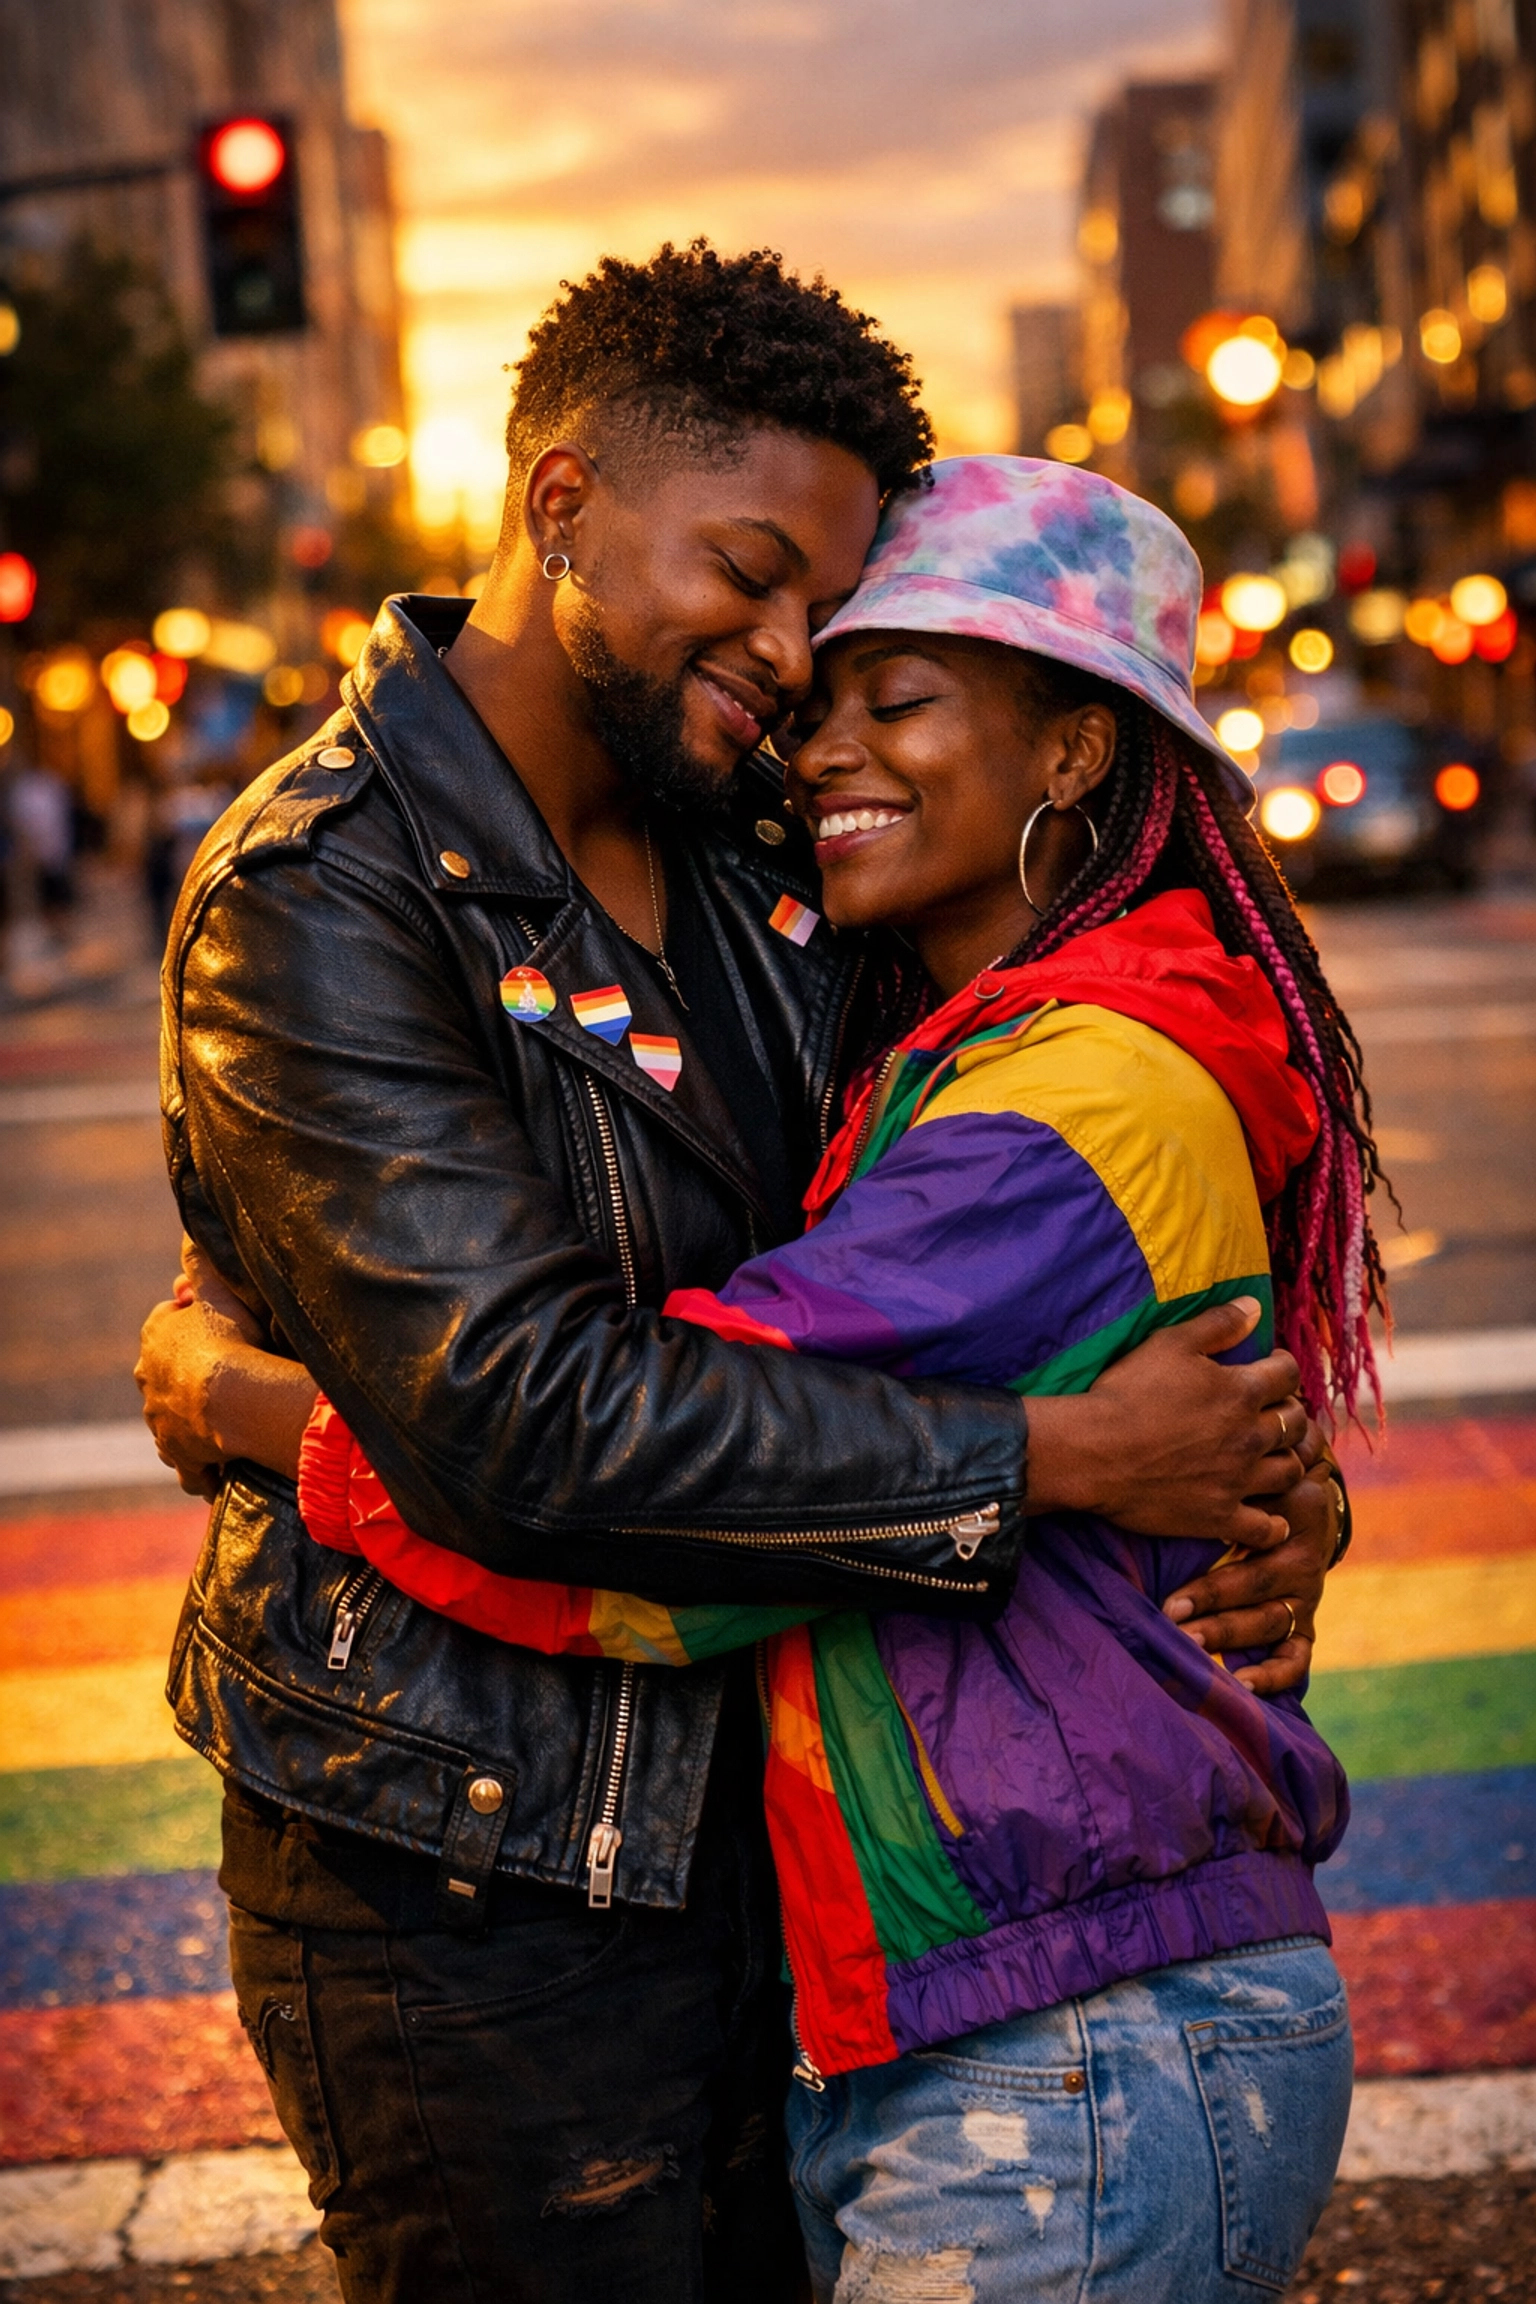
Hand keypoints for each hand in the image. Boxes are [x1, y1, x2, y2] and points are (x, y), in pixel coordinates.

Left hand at [136, 1237, 317, 1491]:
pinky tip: (222, 1468)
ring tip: (226, 1425)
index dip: (195, 1326)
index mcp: (155, 1335)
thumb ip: (202, 1261)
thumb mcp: (218, 1291)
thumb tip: (188, 1229)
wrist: (234, 1399)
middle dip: (188, 1377)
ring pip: (173, 1421)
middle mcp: (147, 1380)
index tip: (221, 1330)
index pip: (168, 1324)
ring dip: (193, 1424)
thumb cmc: (230, 1339)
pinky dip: (204, 1468)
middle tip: (229, 1376)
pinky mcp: (180, 1457)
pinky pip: (191, 1467)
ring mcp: (161, 1422)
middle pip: (166, 1375)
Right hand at [1023, 1298, 1305, 1549]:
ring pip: (1290, 1472)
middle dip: (1290, 1414)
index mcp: (1242, 1391)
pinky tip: (1272, 1519)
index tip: (1272, 1368)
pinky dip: (1275, 1525)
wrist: (1094, 1452)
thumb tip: (1255, 1307)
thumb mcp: (1169, 1343)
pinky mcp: (1220, 1515)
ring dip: (1290, 1461)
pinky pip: (1265, 1528)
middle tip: (1275, 1412)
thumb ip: (1217, 1324)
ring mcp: (1239, 1480)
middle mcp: (1250, 1437)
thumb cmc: (1127, 1392)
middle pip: (1295, 1424)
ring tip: (1278, 1457)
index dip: (1283, 1367)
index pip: (1287, 1374)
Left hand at [1163, 1451, 1336, 1695]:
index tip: (1172, 1596)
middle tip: (1169, 1615)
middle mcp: (1304, 1558)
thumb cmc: (1256, 1488)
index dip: (1214, 1576)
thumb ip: (1225, 1484)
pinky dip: (1274, 1675)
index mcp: (1294, 1514)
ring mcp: (1307, 1594)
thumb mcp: (1251, 1476)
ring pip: (1270, 1621)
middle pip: (1256, 1584)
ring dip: (1228, 1635)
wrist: (1307, 1502)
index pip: (1257, 1541)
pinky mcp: (1305, 1623)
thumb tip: (1158, 1492)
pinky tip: (1241, 1684)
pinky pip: (1296, 1657)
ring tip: (1189, 1645)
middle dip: (1211, 1603)